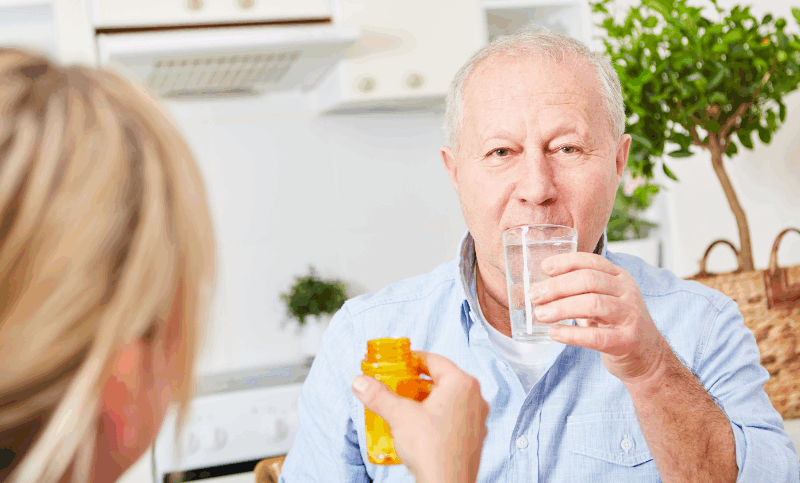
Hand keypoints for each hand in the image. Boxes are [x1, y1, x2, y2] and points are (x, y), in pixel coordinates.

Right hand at [352, 352, 488, 482]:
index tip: (397, 362)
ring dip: (426, 401)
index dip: (413, 360)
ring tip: (405, 407)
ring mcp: (477, 420)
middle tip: (397, 385)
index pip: (435, 360)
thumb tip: (360, 382)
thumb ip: (378, 395)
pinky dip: (436, 417)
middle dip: (417, 382)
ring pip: (449, 400)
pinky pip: (453, 419)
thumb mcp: (399, 416)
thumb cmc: (432, 449)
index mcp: (462, 384)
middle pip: (442, 380)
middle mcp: (475, 398)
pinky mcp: (473, 438)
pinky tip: (419, 427)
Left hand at [530, 252, 671, 385]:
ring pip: (593, 304)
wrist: (648, 356)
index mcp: (620, 277)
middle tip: (534, 296)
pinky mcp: (627, 341)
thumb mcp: (604, 299)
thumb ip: (581, 290)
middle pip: (589, 280)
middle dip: (557, 286)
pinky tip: (554, 333)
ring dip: (561, 308)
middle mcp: (627, 292)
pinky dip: (571, 334)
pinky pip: (596, 336)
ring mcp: (630, 316)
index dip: (566, 262)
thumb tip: (542, 286)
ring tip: (540, 314)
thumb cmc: (617, 324)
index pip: (591, 261)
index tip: (544, 267)